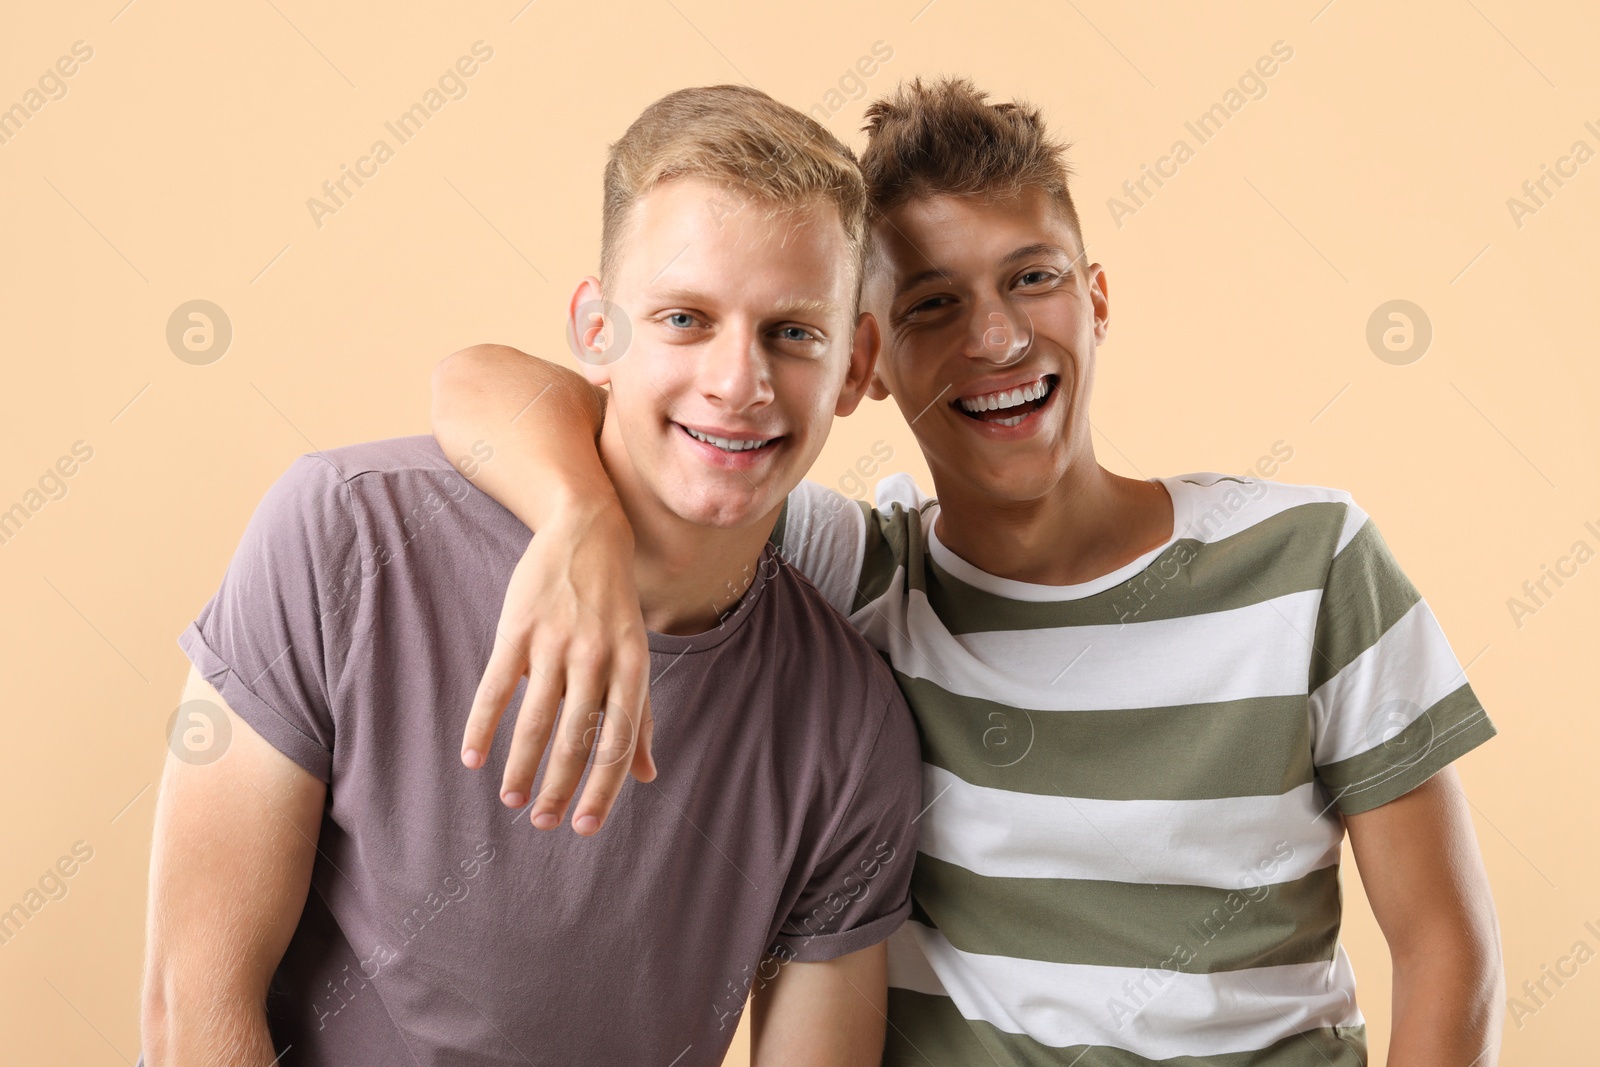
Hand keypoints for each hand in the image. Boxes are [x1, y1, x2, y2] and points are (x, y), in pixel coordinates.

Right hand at [460, 501, 653, 834]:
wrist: (588, 531)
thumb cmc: (615, 606)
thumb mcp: (636, 655)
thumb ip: (640, 716)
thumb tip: (646, 775)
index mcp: (632, 667)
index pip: (619, 741)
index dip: (603, 789)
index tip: (585, 828)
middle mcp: (597, 657)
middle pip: (576, 736)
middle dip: (558, 787)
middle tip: (543, 824)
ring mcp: (555, 641)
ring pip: (535, 719)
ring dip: (520, 767)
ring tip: (511, 801)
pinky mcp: (517, 627)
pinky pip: (496, 687)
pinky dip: (482, 726)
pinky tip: (472, 758)